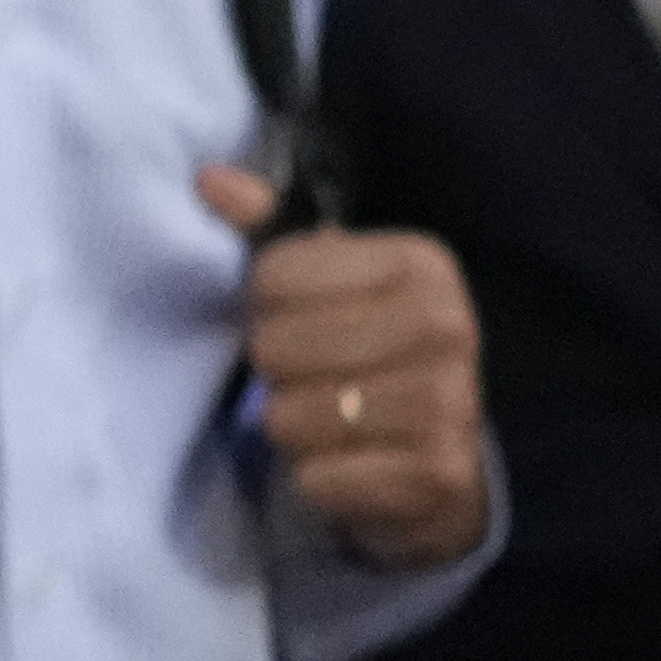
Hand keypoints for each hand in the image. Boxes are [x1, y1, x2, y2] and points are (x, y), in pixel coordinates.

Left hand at [204, 186, 487, 568]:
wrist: (443, 463)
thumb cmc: (371, 360)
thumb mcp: (331, 285)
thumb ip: (269, 230)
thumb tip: (209, 180)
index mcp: (419, 263)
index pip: (273, 274)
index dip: (264, 308)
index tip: (300, 325)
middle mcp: (446, 325)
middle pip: (276, 346)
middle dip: (277, 374)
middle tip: (313, 383)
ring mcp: (450, 403)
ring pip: (290, 416)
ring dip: (294, 430)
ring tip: (331, 425)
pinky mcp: (438, 475)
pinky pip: (317, 478)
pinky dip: (316, 481)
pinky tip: (349, 468)